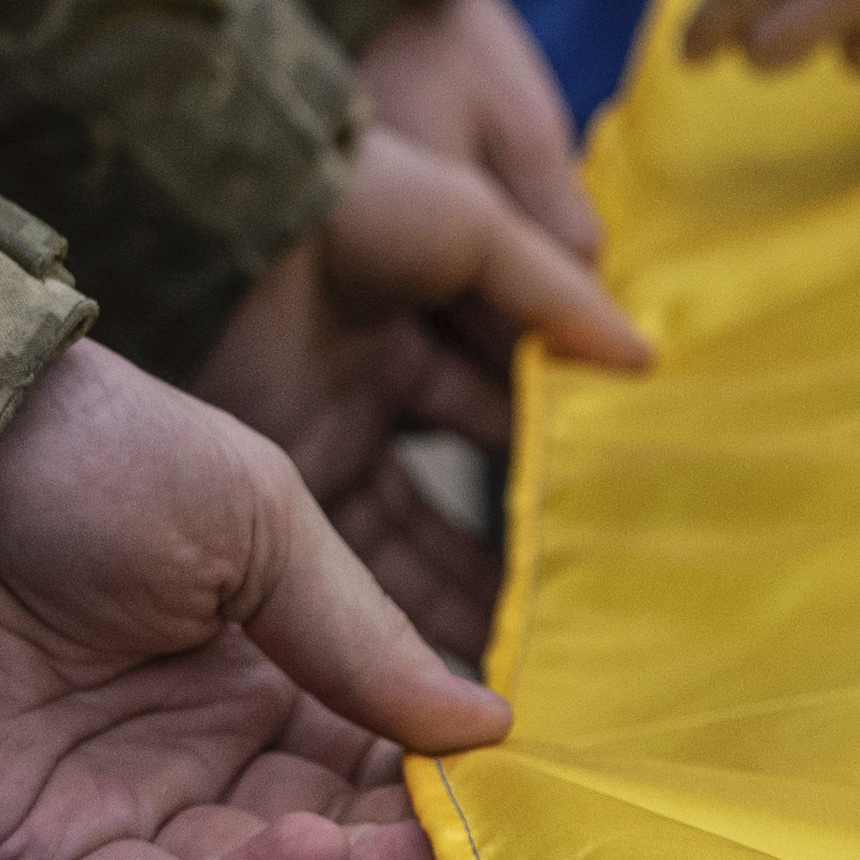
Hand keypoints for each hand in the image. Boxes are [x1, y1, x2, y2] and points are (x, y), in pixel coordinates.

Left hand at [0, 335, 500, 859]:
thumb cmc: (82, 451)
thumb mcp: (260, 520)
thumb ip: (365, 639)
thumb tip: (491, 731)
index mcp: (256, 685)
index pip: (376, 771)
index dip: (446, 791)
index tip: (526, 799)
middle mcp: (192, 769)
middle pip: (327, 849)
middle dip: (410, 856)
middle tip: (492, 853)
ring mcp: (112, 825)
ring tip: (418, 858)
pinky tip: (309, 857)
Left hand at [193, 34, 651, 663]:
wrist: (212, 227)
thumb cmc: (344, 207)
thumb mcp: (474, 228)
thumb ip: (559, 295)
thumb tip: (647, 360)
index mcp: (415, 316)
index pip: (501, 397)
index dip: (555, 445)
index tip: (621, 503)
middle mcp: (365, 388)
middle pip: (458, 481)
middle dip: (518, 536)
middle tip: (593, 595)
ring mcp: (321, 443)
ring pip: (411, 536)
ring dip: (471, 588)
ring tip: (549, 643)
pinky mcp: (277, 496)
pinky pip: (357, 567)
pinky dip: (408, 613)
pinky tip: (473, 651)